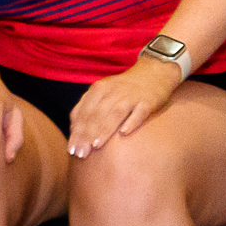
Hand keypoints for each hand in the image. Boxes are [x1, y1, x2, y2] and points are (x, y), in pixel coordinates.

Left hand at [65, 53, 184, 158]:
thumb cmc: (123, 88)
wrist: (154, 71)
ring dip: (104, 129)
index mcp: (99, 89)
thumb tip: (73, 129)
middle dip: (86, 135)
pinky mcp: (148, 101)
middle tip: (81, 154)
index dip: (76, 132)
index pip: (84, 113)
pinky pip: (139, 112)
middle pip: (97, 114)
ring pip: (115, 113)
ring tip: (95, 146)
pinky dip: (131, 122)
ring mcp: (131, 96)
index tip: (71, 150)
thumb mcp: (102, 92)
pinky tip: (124, 133)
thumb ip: (87, 107)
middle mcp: (113, 91)